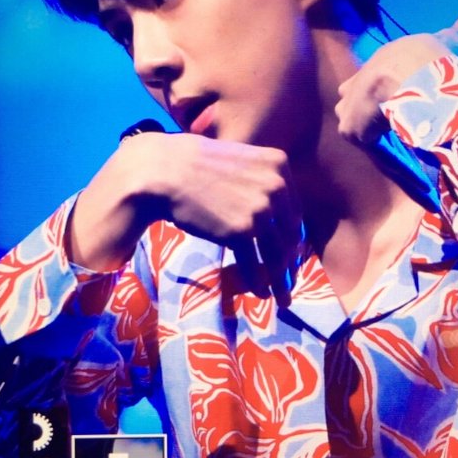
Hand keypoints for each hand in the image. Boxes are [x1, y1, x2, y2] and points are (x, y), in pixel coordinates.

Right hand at [70, 133, 301, 307]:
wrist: (164, 170)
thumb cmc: (194, 164)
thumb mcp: (240, 161)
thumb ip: (260, 180)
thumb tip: (272, 211)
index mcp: (278, 165)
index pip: (293, 212)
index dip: (293, 238)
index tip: (291, 254)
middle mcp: (275, 187)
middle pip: (290, 235)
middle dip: (290, 262)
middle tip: (289, 280)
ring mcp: (259, 210)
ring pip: (276, 254)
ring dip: (279, 280)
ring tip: (281, 296)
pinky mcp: (239, 231)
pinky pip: (254, 263)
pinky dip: (258, 282)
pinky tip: (259, 292)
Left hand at [335, 13, 457, 143]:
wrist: (408, 77)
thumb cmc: (425, 58)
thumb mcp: (444, 42)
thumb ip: (454, 34)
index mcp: (373, 66)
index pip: (368, 78)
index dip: (376, 87)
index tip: (387, 95)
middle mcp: (353, 83)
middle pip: (350, 96)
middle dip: (361, 105)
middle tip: (380, 114)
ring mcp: (347, 106)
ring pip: (348, 115)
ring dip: (361, 122)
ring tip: (378, 129)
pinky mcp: (349, 126)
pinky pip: (354, 136)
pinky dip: (365, 139)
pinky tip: (377, 140)